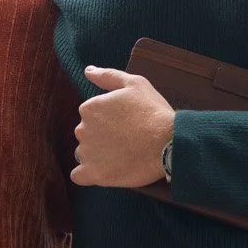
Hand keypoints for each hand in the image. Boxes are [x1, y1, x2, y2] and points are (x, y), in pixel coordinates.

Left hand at [72, 65, 174, 187]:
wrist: (168, 142)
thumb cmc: (153, 112)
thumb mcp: (134, 83)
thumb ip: (107, 76)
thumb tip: (87, 71)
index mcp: (90, 108)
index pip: (91, 116)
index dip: (108, 121)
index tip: (125, 125)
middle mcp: (82, 129)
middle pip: (87, 135)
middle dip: (102, 137)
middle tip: (126, 140)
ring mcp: (87, 153)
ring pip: (84, 154)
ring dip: (98, 155)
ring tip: (122, 156)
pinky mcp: (94, 174)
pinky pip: (79, 176)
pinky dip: (88, 175)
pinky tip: (104, 172)